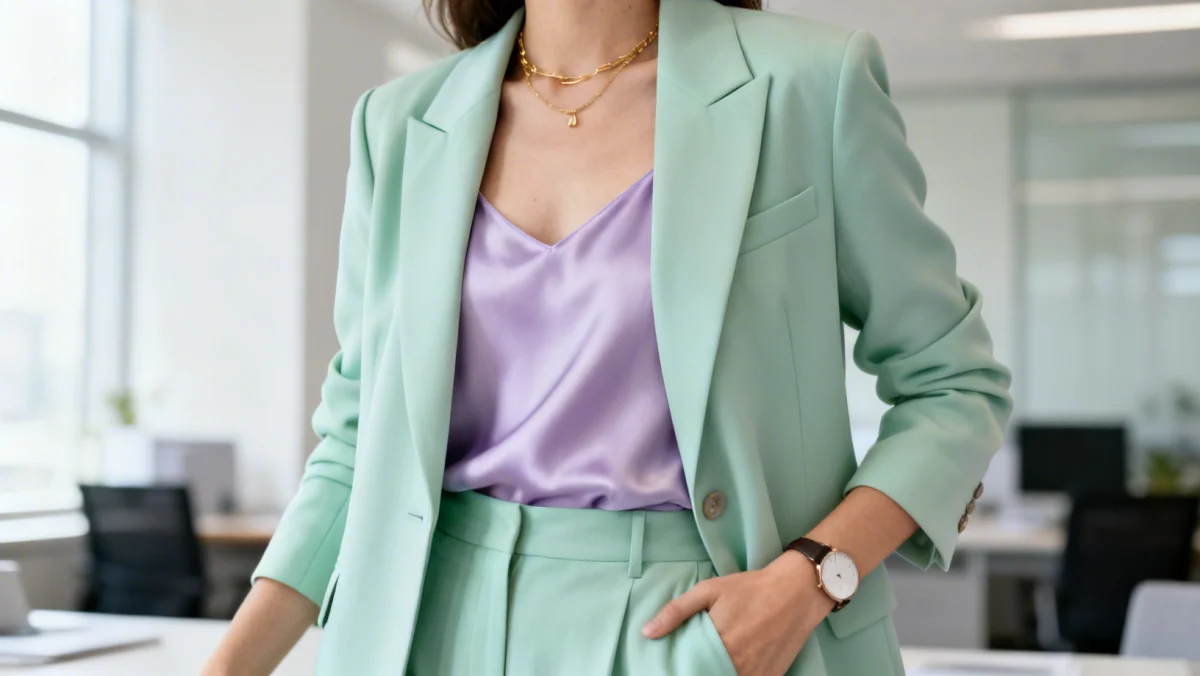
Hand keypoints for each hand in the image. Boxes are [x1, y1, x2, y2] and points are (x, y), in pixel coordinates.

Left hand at [641, 552, 833, 675]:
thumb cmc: (750, 588)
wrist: (796, 591)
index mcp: (719, 643)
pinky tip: (731, 668)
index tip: (674, 665)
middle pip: (709, 675)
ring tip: (710, 666)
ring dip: (718, 674)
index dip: (683, 668)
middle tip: (694, 663)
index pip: (691, 669)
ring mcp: (756, 673)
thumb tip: (647, 632)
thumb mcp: (709, 590)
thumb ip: (676, 611)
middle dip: (699, 671)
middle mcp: (738, 663)